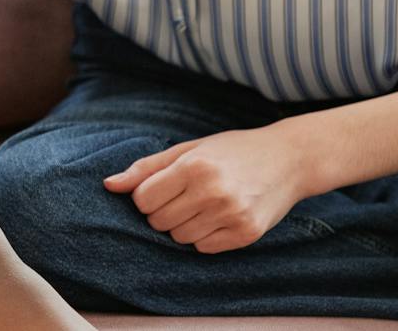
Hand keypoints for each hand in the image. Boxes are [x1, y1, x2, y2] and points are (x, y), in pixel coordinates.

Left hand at [102, 125, 312, 252]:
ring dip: (183, 225)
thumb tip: (109, 185)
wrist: (288, 159)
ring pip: (179, 238)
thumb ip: (147, 168)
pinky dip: (204, 236)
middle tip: (185, 195)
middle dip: (163, 211)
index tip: (163, 187)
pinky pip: (203, 248)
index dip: (147, 196)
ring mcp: (231, 215)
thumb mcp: (189, 149)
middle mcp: (212, 192)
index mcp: (194, 166)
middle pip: (158, 221)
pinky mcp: (246, 234)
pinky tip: (219, 216)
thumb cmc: (232, 150)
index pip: (143, 199)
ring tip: (203, 204)